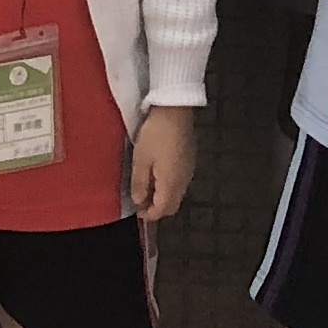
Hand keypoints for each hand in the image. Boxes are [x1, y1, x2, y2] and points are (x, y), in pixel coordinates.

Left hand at [128, 103, 198, 223]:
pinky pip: (180, 182)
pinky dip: (169, 186)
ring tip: (147, 187)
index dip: (149, 215)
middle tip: (141, 201)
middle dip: (157, 208)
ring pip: (177, 194)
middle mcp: (184, 182)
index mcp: (171, 184)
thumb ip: (139, 183)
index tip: (137, 211)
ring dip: (163, 197)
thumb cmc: (155, 135)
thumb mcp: (141, 159)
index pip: (163, 210)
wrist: (175, 112)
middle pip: (172, 205)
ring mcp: (189, 171)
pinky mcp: (190, 161)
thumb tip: (139, 201)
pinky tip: (158, 174)